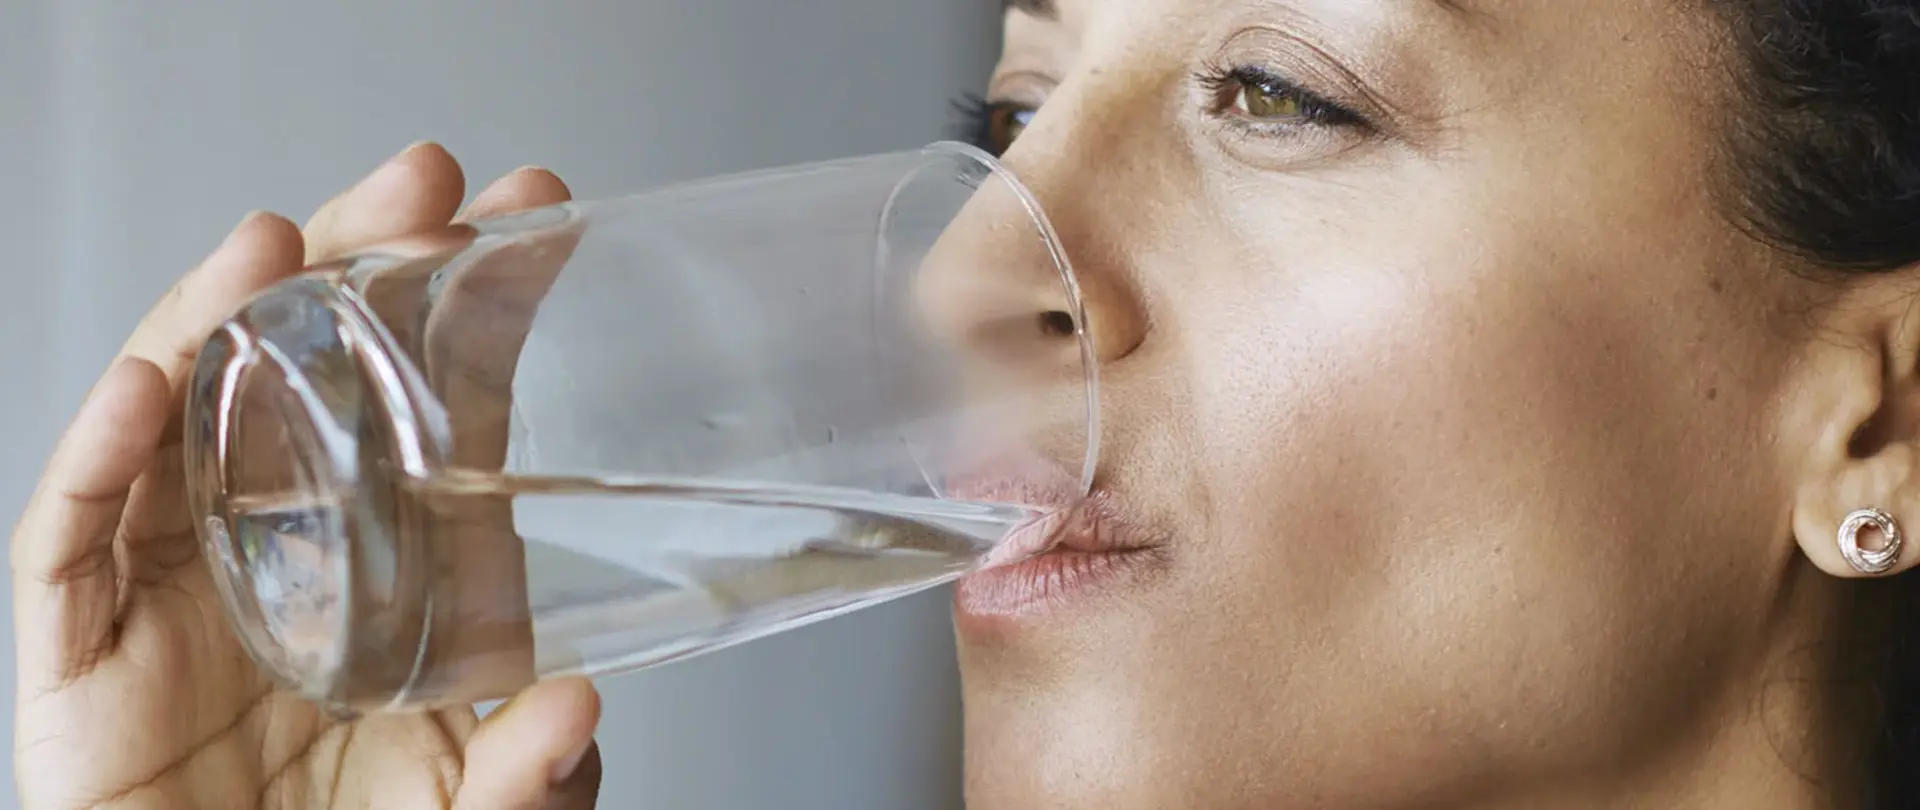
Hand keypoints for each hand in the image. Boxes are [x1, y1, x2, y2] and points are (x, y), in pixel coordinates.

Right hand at [12, 142, 603, 809]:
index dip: (471, 307)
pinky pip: (75, 537)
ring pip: (182, 417)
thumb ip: (531, 777)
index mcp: (393, 565)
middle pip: (308, 369)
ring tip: (275, 240)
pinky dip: (102, 456)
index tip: (531, 216)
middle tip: (421, 180)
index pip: (435, 403)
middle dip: (356, 262)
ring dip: (217, 317)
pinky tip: (147, 383)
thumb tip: (580, 710)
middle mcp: (284, 544)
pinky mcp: (80, 642)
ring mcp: (176, 580)